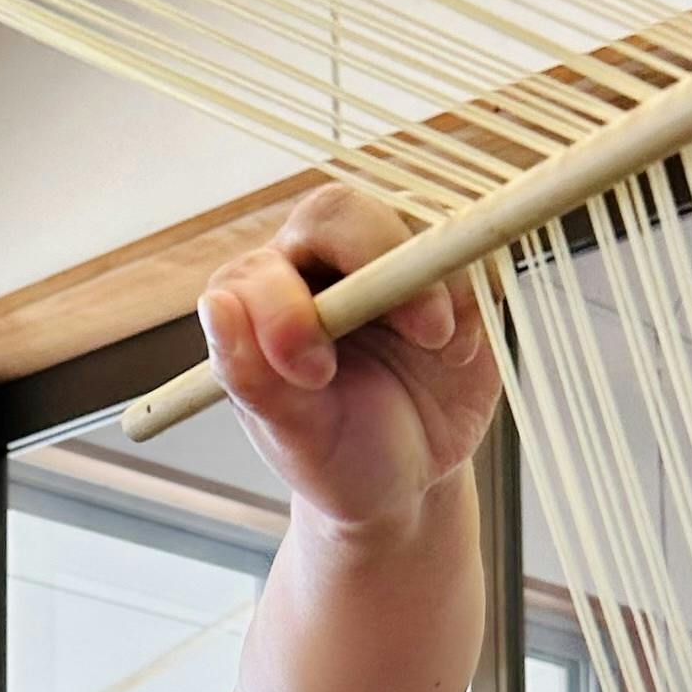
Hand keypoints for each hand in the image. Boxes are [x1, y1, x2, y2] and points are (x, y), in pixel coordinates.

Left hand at [197, 180, 497, 534]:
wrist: (408, 481)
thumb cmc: (339, 455)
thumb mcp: (294, 434)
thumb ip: (251, 375)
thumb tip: (219, 306)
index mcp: (264, 297)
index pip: (264, 267)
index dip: (286, 308)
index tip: (313, 374)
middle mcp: (322, 264)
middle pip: (341, 211)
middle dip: (379, 259)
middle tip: (415, 330)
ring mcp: (387, 260)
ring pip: (412, 217)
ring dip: (436, 281)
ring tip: (437, 347)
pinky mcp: (446, 271)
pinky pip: (470, 247)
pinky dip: (473, 296)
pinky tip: (456, 351)